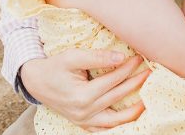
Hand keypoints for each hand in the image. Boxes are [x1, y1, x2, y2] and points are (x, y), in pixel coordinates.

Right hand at [20, 49, 149, 130]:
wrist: (36, 82)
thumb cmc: (55, 67)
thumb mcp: (72, 57)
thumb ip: (97, 57)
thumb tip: (121, 57)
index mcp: (82, 95)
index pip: (113, 80)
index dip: (128, 68)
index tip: (139, 58)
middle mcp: (84, 112)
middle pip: (117, 97)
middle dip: (135, 83)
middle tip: (148, 72)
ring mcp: (83, 121)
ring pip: (115, 121)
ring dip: (133, 112)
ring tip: (147, 100)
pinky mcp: (82, 124)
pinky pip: (104, 129)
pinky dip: (118, 125)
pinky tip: (130, 118)